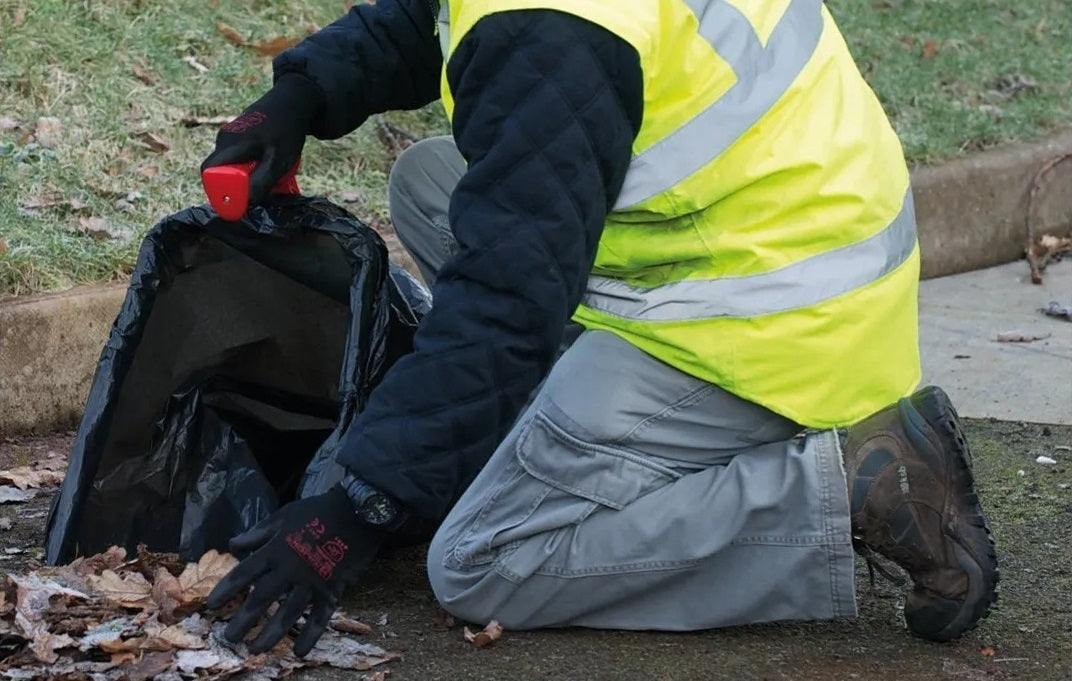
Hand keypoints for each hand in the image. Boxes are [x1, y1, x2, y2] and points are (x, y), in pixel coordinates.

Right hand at [200, 75, 321, 206]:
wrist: (293, 101)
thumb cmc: (287, 130)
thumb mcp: (278, 160)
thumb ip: (261, 181)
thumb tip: (246, 202)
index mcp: (229, 144)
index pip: (209, 172)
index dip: (218, 191)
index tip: (238, 202)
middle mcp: (224, 140)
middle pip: (220, 172)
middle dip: (238, 186)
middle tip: (262, 188)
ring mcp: (230, 136)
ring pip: (232, 166)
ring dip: (248, 176)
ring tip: (270, 173)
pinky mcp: (238, 136)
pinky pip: (239, 159)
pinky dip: (252, 166)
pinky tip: (269, 163)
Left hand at [206, 486, 380, 655]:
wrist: (357, 512)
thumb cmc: (317, 511)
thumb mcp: (284, 515)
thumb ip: (258, 533)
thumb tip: (232, 544)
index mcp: (276, 550)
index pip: (244, 573)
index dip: (227, 590)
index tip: (211, 606)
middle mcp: (290, 569)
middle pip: (262, 598)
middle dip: (244, 620)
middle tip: (229, 638)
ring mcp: (312, 581)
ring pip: (288, 612)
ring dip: (271, 633)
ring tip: (255, 649)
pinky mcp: (332, 589)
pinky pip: (321, 616)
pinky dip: (311, 634)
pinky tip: (300, 651)